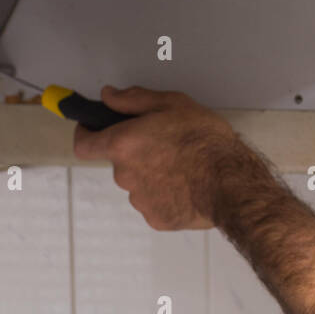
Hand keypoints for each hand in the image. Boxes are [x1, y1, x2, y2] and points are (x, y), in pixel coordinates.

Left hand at [72, 85, 254, 231]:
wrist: (230, 183)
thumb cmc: (205, 141)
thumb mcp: (173, 104)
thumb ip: (134, 99)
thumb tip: (109, 95)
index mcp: (122, 144)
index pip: (84, 144)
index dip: (86, 134)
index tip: (95, 128)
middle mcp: (124, 175)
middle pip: (119, 162)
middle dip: (136, 153)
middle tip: (166, 144)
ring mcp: (139, 200)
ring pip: (138, 183)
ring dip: (152, 174)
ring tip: (184, 166)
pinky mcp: (156, 218)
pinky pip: (155, 202)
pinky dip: (166, 194)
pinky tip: (189, 186)